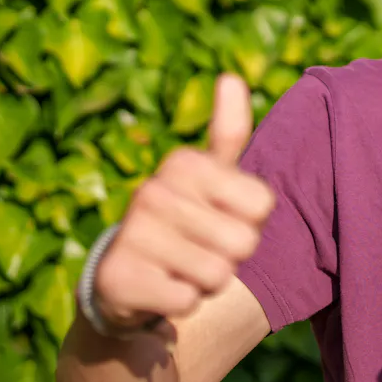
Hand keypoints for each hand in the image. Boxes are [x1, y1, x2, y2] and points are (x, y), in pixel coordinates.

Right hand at [93, 73, 275, 331]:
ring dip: (207, 283)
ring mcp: (133, 234)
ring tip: (180, 268)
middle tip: (200, 249)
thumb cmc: (187, 221)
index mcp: (184, 163)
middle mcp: (152, 190)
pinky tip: (160, 289)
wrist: (125, 279)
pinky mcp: (119, 279)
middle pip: (244, 243)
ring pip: (217, 275)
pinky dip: (182, 304)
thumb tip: (230, 77)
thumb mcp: (210, 175)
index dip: (251, 221)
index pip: (262, 203)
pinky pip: (186, 301)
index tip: (222, 216)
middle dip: (231, 257)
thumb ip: (228, 129)